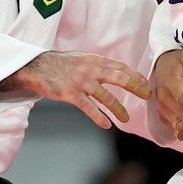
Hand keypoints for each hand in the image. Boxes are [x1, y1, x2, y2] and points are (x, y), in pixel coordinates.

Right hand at [17, 51, 150, 128]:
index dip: (135, 75)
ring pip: (106, 97)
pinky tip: (107, 125)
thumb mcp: (81, 58)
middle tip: (146, 96)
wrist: (37, 67)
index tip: (145, 83)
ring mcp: (82, 82)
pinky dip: (99, 117)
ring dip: (119, 109)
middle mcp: (91, 70)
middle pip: (120, 78)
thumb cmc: (60, 64)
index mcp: (95, 60)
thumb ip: (97, 64)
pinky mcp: (71, 94)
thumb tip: (114, 70)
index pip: (120, 67)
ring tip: (125, 119)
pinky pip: (89, 108)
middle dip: (135, 88)